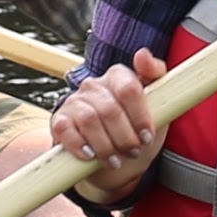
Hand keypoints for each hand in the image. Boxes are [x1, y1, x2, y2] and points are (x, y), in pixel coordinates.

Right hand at [44, 50, 168, 200]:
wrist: (115, 162)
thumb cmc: (136, 132)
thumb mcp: (157, 107)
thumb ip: (155, 75)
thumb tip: (142, 54)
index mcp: (118, 76)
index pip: (129, 88)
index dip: (140, 116)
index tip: (147, 136)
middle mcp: (94, 85)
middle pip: (110, 109)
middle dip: (125, 137)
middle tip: (132, 152)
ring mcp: (74, 102)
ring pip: (89, 120)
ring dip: (105, 146)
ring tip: (115, 159)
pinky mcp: (59, 121)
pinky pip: (65, 130)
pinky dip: (80, 146)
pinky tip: (90, 156)